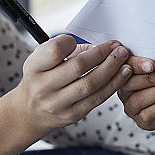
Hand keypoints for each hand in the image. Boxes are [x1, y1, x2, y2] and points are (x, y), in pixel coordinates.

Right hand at [10, 35, 131, 139]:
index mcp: (35, 67)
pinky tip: (123, 74)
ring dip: (111, 69)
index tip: (88, 39)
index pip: (55, 51)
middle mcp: (43, 86)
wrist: (30, 111)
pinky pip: (96, 99)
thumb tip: (100, 46)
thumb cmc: (42, 76)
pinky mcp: (72, 114)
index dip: (73, 42)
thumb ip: (68, 49)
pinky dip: (113, 85)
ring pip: (90, 84)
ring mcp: (57, 103)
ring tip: (124, 59)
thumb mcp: (43, 58)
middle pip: (78, 67)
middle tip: (118, 47)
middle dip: (102, 54)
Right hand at [118, 57, 154, 131]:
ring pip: (137, 101)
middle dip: (151, 78)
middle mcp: (126, 90)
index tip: (152, 64)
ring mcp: (132, 107)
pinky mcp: (143, 121)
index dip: (136, 64)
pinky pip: (147, 114)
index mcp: (129, 71)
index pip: (125, 65)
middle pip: (128, 84)